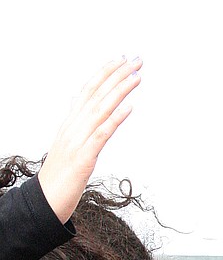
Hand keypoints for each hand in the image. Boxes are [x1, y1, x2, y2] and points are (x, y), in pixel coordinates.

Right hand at [37, 58, 141, 224]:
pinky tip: (129, 108)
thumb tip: (86, 111)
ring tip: (137, 77)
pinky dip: (115, 119)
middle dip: (118, 75)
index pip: (88, 90)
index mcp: (70, 122)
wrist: (47, 199)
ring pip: (101, 109)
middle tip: (137, 60)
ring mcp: (77, 140)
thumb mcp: (71, 147)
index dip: (105, 73)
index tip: (122, 60)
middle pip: (97, 94)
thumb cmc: (61, 176)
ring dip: (120, 91)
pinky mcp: (84, 157)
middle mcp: (73, 126)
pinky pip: (101, 135)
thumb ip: (80, 129)